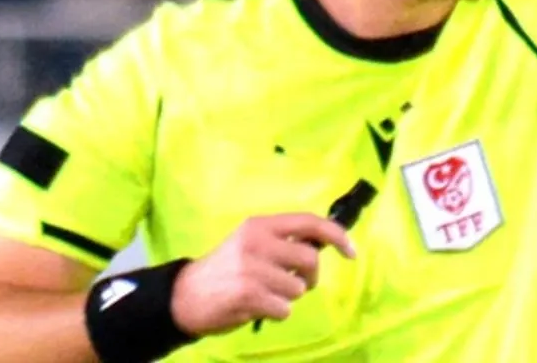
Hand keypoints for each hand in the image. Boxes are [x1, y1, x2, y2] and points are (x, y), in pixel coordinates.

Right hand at [169, 214, 354, 336]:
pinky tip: (257, 307)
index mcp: (260, 225)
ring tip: (266, 294)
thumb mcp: (251, 243)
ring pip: (298, 288)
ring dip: (288, 297)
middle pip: (310, 260)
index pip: (309, 222)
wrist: (186, 296)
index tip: (351, 252)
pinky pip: (285, 309)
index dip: (337, 235)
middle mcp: (257, 242)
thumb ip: (283, 241)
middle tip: (295, 284)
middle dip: (310, 278)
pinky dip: (277, 313)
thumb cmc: (226, 270)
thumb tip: (324, 244)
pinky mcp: (248, 295)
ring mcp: (252, 269)